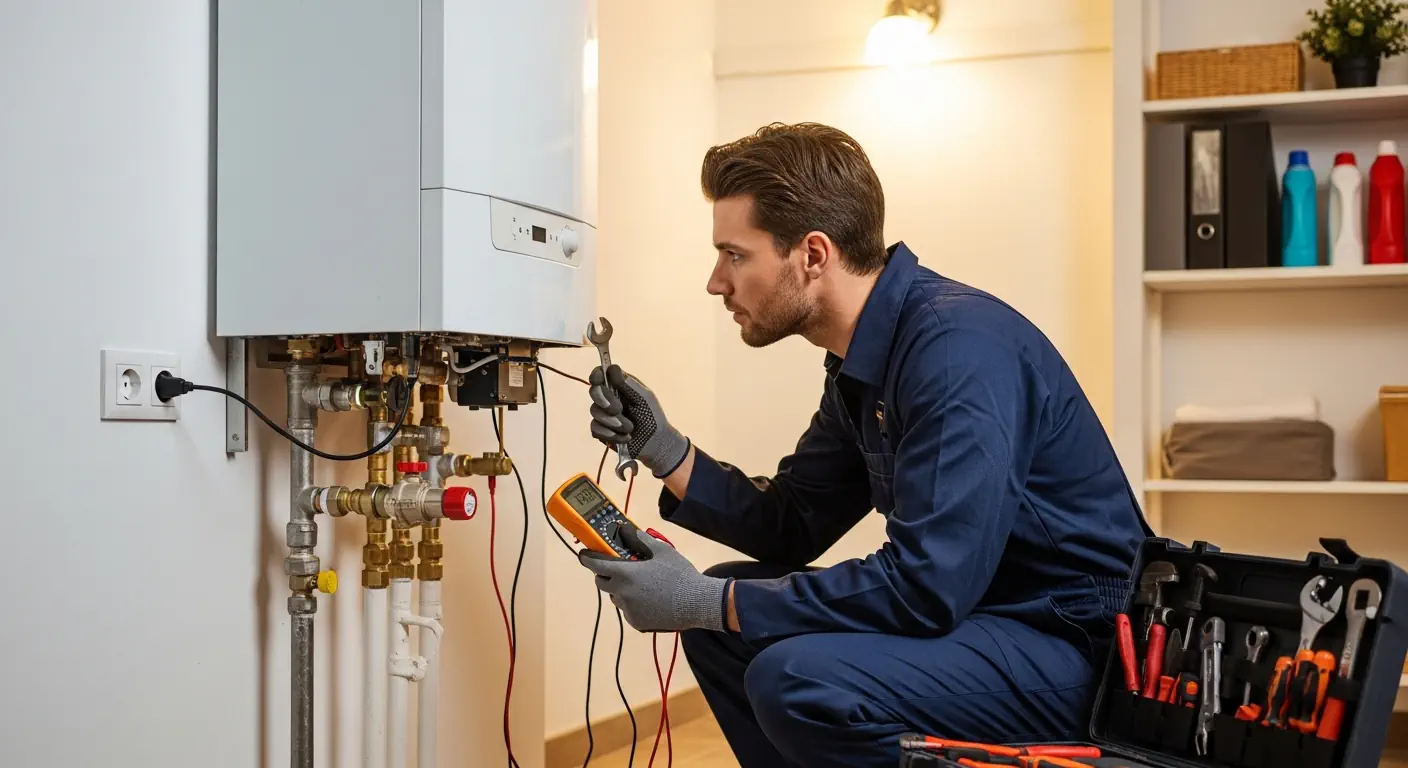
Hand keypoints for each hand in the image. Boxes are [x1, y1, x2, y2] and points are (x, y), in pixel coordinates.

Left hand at [577, 528, 729, 632]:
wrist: (697, 602)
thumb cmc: (679, 574)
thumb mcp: (662, 550)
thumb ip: (640, 539)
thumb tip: (624, 530)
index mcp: (625, 574)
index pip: (595, 565)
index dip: (587, 558)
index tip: (584, 554)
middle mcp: (622, 593)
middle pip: (601, 582)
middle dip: (605, 574)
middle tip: (619, 568)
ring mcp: (628, 610)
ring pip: (616, 597)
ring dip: (620, 589)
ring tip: (642, 585)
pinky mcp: (636, 623)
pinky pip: (628, 610)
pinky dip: (633, 604)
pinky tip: (650, 600)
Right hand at [589, 364, 690, 478]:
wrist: (655, 444)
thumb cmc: (653, 417)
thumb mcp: (644, 398)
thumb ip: (628, 384)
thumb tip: (612, 368)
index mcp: (620, 386)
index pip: (602, 374)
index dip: (596, 375)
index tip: (598, 380)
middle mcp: (609, 397)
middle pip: (594, 391)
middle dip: (606, 401)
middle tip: (619, 409)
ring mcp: (603, 414)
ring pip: (595, 411)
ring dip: (614, 421)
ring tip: (630, 428)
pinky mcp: (600, 431)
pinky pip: (595, 428)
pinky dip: (611, 434)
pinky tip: (624, 438)